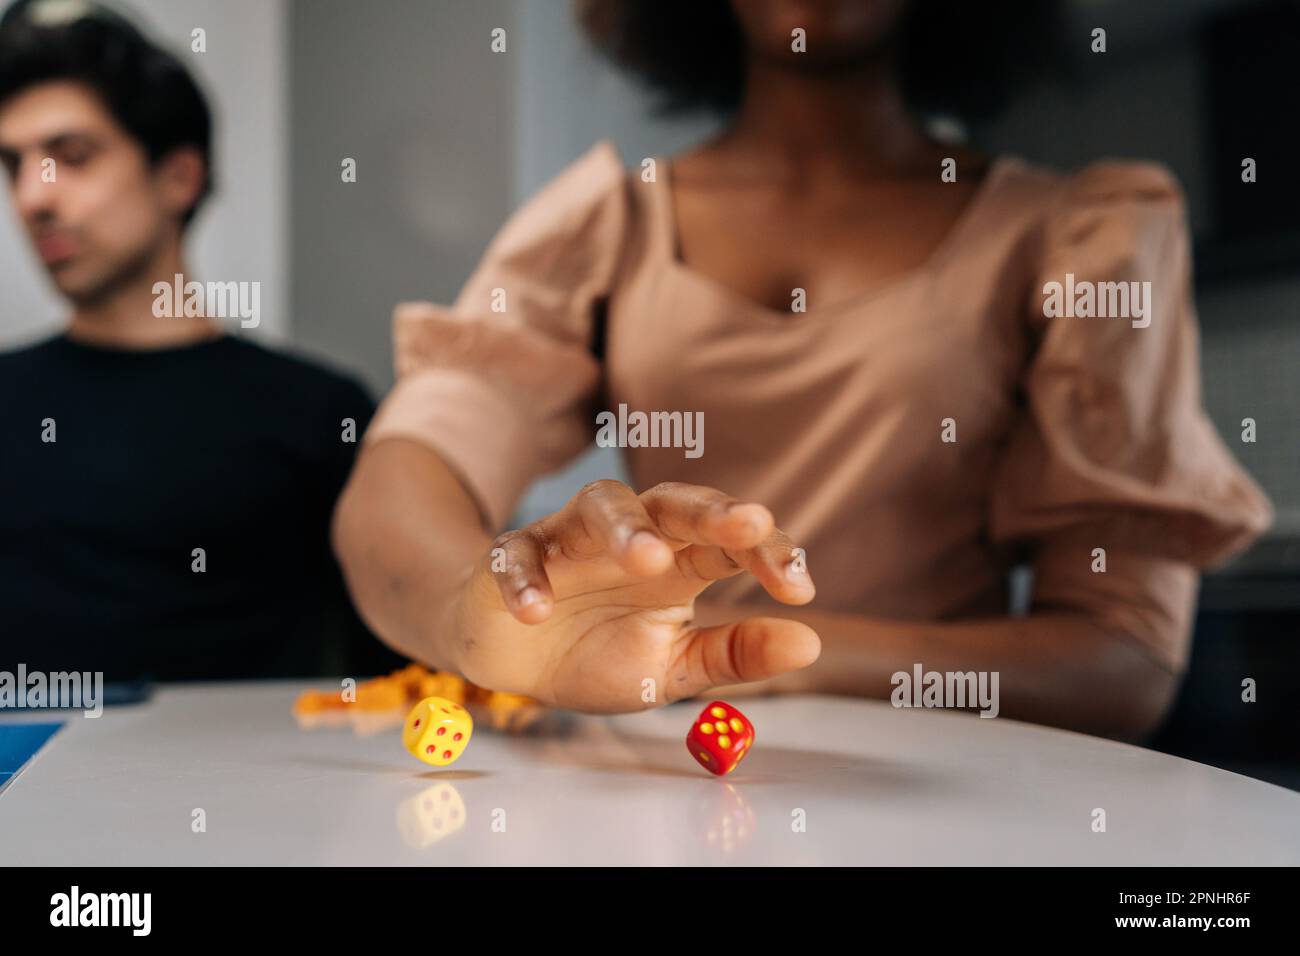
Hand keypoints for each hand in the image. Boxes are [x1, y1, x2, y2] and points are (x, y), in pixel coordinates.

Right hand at [444, 480, 818, 712]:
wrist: (514, 659)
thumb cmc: (598, 652)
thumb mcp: (672, 667)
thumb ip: (733, 654)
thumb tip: (810, 644)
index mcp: (678, 561)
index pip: (730, 543)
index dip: (767, 555)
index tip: (800, 590)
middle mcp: (629, 537)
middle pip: (673, 503)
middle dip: (711, 512)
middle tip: (748, 524)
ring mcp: (568, 541)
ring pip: (598, 508)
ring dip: (624, 529)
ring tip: (649, 559)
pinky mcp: (512, 557)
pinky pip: (519, 556)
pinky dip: (525, 579)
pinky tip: (535, 610)